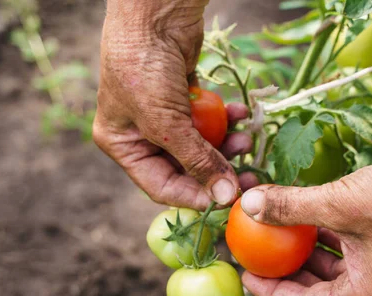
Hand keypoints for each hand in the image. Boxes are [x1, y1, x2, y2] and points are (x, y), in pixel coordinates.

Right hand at [92, 0, 251, 209]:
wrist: (154, 9)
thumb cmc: (143, 67)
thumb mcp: (166, 122)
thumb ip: (196, 161)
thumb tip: (223, 197)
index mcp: (123, 144)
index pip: (161, 186)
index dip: (194, 197)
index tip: (226, 201)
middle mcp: (142, 132)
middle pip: (186, 167)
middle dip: (217, 170)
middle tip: (248, 177)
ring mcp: (165, 113)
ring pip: (202, 144)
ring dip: (226, 144)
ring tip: (247, 139)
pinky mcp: (186, 97)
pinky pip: (210, 119)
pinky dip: (226, 119)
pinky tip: (241, 114)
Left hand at [239, 112, 371, 295]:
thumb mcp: (338, 205)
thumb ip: (291, 207)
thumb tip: (248, 203)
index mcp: (366, 295)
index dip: (272, 292)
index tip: (247, 275)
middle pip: (318, 289)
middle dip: (286, 271)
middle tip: (256, 254)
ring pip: (332, 266)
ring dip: (304, 250)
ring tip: (274, 233)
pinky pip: (346, 246)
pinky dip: (324, 235)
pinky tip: (305, 216)